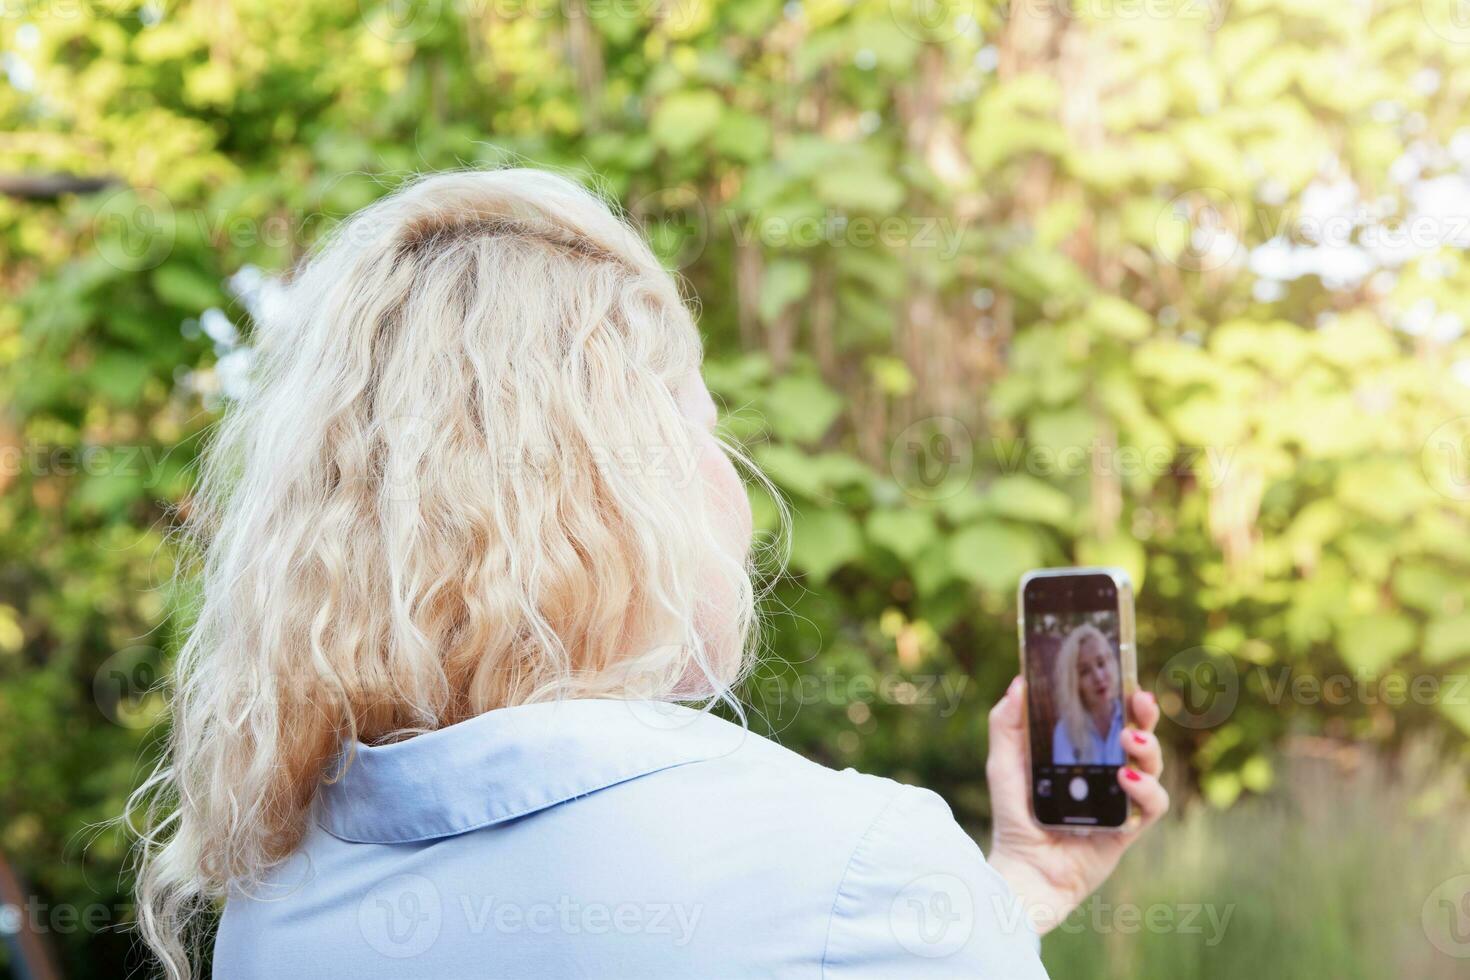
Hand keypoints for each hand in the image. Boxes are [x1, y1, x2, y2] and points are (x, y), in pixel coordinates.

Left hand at [984, 676, 1168, 933]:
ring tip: (1128, 740)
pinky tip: (1125, 778)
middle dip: (1145, 714)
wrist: (1025, 870)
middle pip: (1139, 735)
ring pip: (1152, 765)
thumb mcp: (1003, 764)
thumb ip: (1006, 724)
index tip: (1123, 676)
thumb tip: (1018, 683)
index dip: (1120, 697)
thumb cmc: (1014, 816)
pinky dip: (1145, 788)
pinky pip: (1154, 804)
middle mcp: (1106, 772)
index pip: (1108, 718)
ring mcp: (1121, 799)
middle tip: (1139, 699)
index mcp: (1082, 752)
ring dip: (1148, 748)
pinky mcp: (1130, 827)